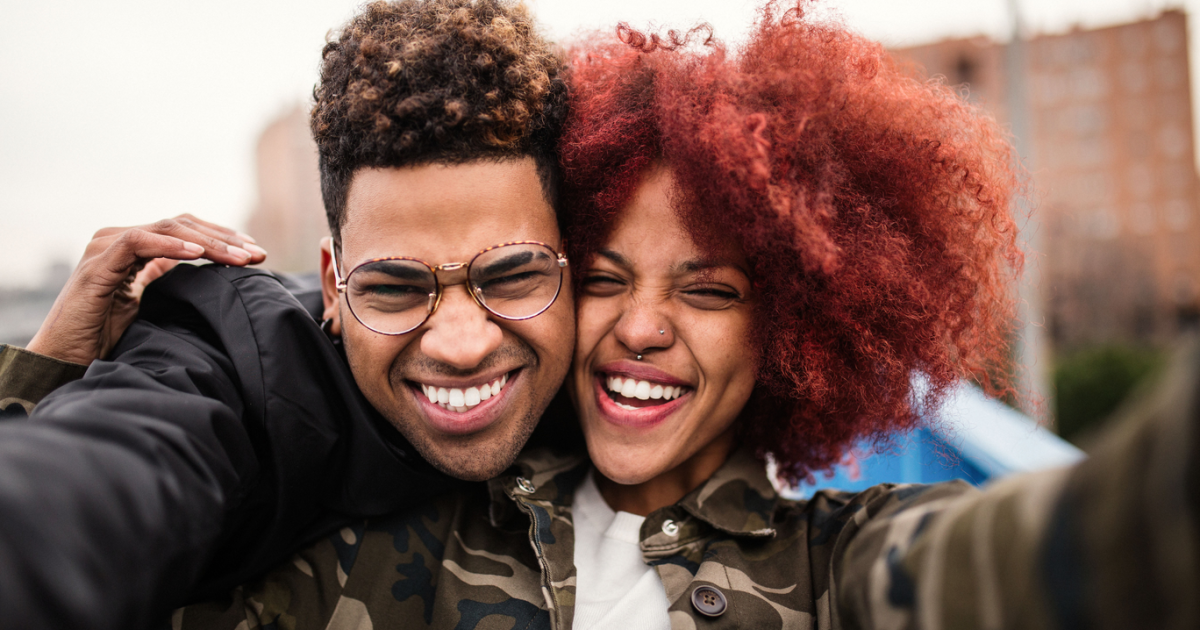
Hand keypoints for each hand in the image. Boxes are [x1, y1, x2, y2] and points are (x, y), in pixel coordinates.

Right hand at [26, 215, 266, 365]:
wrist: (65, 359)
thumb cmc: (106, 336)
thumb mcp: (149, 304)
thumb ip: (170, 280)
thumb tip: (213, 276)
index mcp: (135, 247)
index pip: (187, 231)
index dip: (224, 237)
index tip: (257, 253)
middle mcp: (119, 240)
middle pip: (182, 226)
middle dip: (225, 239)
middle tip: (258, 254)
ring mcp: (105, 248)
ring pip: (166, 229)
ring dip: (208, 242)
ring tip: (239, 257)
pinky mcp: (96, 266)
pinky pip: (136, 243)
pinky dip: (169, 246)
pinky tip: (197, 255)